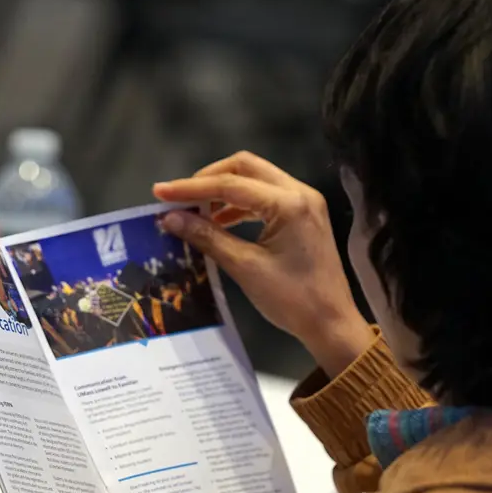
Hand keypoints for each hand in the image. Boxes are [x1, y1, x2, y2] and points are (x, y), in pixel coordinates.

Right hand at [154, 151, 375, 377]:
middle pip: (245, 168)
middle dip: (209, 180)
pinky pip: (266, 197)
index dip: (191, 187)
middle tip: (180, 199)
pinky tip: (220, 222)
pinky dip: (241, 205)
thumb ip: (207, 237)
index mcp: (289, 203)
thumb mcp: (245, 268)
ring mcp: (305, 203)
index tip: (160, 193)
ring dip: (224, 192)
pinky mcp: (305, 216)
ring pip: (256, 180)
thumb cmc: (293, 300)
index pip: (231, 184)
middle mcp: (300, 193)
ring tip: (196, 213)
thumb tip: (170, 218)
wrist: (332, 324)